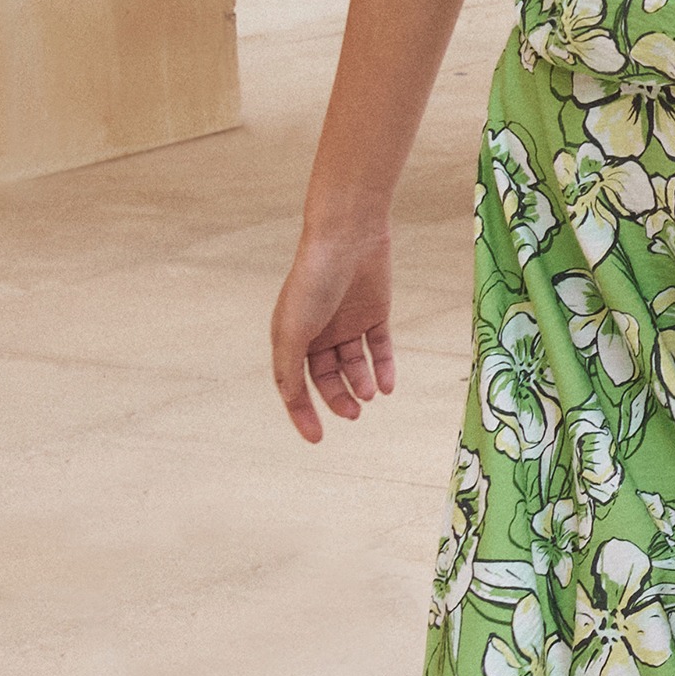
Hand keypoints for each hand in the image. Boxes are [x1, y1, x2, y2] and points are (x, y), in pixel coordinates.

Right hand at [272, 218, 395, 442]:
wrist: (348, 237)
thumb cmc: (313, 280)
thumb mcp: (292, 330)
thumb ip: (288, 368)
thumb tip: (291, 401)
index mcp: (291, 337)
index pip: (295, 385)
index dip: (303, 413)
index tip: (317, 438)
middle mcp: (318, 333)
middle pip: (327, 379)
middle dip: (339, 399)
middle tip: (354, 413)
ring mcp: (347, 323)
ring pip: (355, 367)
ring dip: (362, 385)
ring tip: (369, 394)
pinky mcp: (375, 314)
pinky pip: (379, 350)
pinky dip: (384, 370)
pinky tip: (387, 387)